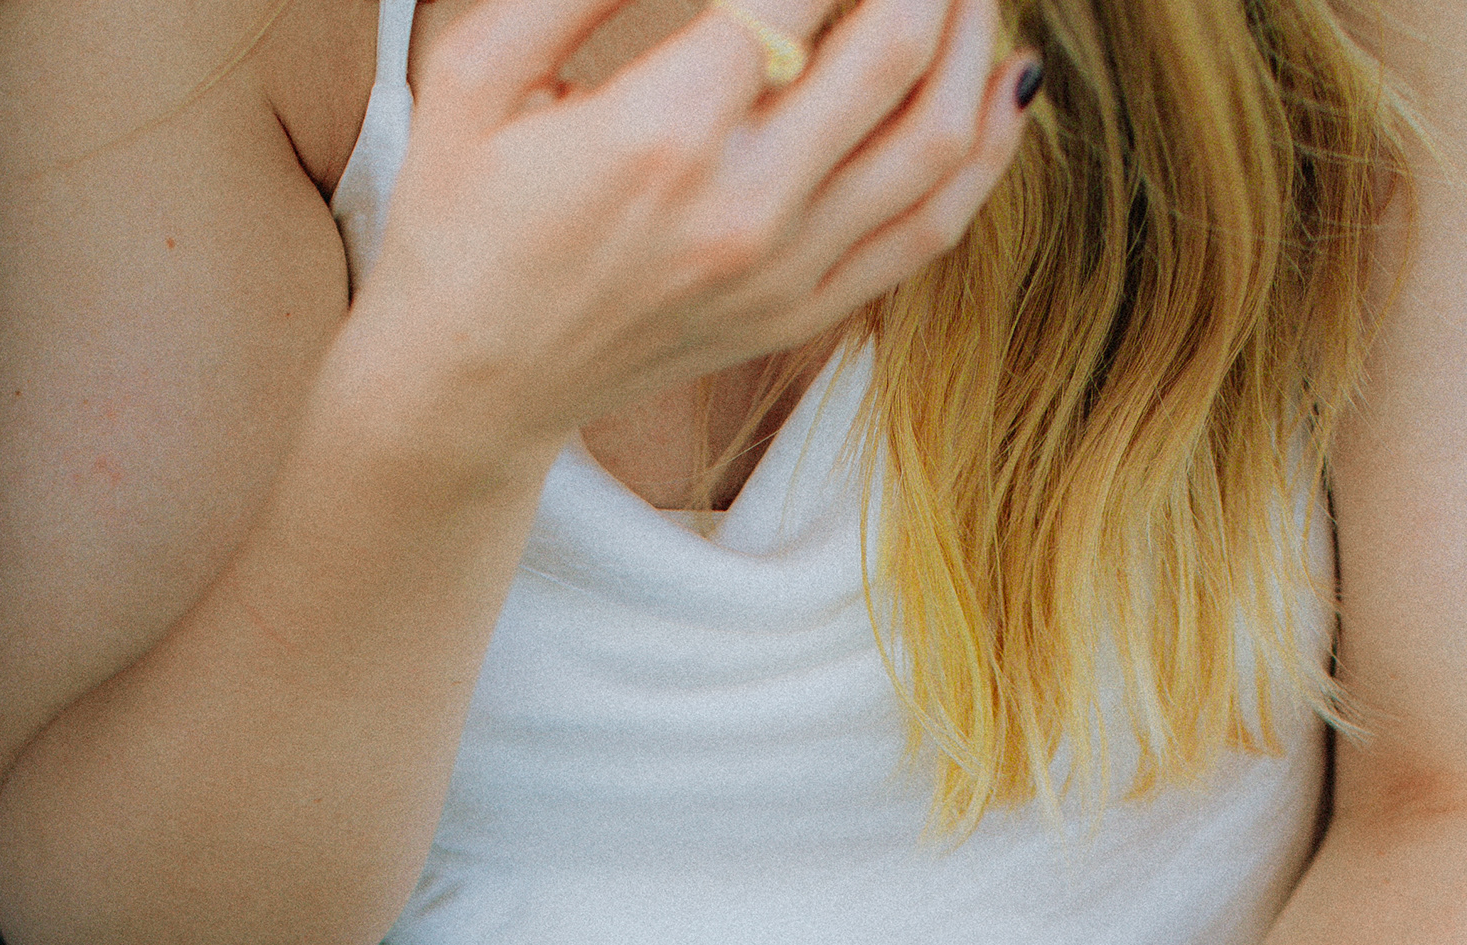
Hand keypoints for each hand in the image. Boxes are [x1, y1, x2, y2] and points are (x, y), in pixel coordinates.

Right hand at [350, 0, 1039, 482]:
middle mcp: (744, 210)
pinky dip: (986, 147)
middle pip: (895, 48)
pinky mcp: (804, 313)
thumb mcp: (477, 68)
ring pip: (937, 140)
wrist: (471, 386)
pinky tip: (1005, 77)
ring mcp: (786, 273)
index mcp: (662, 134)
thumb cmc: (461, 211)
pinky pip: (931, 228)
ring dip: (972, 35)